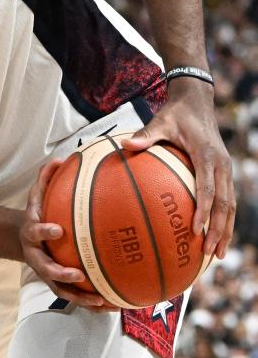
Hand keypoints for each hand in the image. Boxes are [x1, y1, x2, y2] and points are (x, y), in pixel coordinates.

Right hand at [19, 159, 110, 309]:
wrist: (22, 238)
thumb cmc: (38, 213)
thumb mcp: (36, 195)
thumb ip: (46, 178)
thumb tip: (62, 158)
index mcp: (31, 234)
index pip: (34, 232)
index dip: (44, 232)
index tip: (57, 229)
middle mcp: (37, 256)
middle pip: (45, 269)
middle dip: (59, 274)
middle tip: (76, 275)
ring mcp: (46, 273)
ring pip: (61, 291)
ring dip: (80, 298)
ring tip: (102, 301)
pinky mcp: (58, 285)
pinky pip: (75, 297)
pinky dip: (92, 304)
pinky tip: (113, 306)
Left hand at [122, 79, 233, 257]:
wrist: (197, 103)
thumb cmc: (175, 114)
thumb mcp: (160, 121)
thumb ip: (146, 135)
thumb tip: (126, 144)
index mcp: (207, 155)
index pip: (208, 188)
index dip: (204, 210)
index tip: (195, 230)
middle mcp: (221, 165)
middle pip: (225, 203)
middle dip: (219, 229)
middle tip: (209, 252)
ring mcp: (225, 170)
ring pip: (231, 206)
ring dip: (226, 230)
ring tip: (218, 255)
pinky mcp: (224, 173)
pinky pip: (227, 201)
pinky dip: (224, 220)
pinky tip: (216, 238)